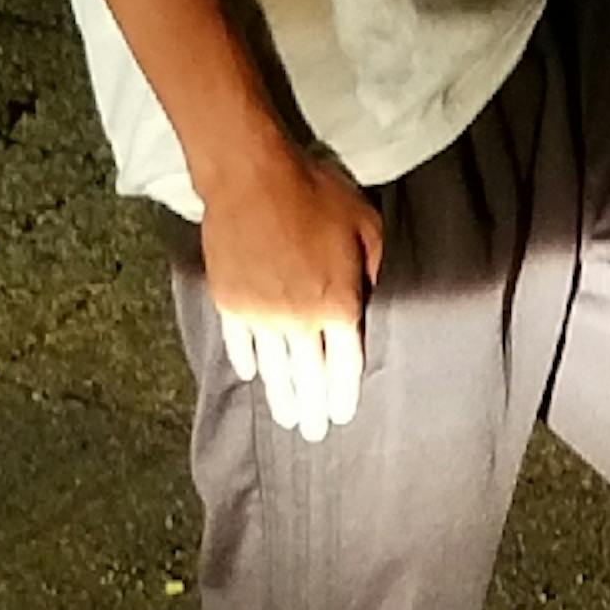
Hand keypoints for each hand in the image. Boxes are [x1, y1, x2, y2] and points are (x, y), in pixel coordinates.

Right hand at [200, 140, 384, 442]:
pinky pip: (240, 343)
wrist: (250, 176)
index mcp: (338, 305)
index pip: (345, 364)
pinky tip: (251, 376)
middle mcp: (300, 320)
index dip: (344, 394)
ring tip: (287, 418)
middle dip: (313, 408)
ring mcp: (261, 314)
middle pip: (309, 376)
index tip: (342, 416)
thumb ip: (376, 269)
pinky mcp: (230, 301)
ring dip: (281, 396)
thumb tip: (379, 300)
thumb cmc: (315, 194)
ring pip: (274, 368)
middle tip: (314, 433)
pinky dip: (246, 361)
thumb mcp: (366, 226)